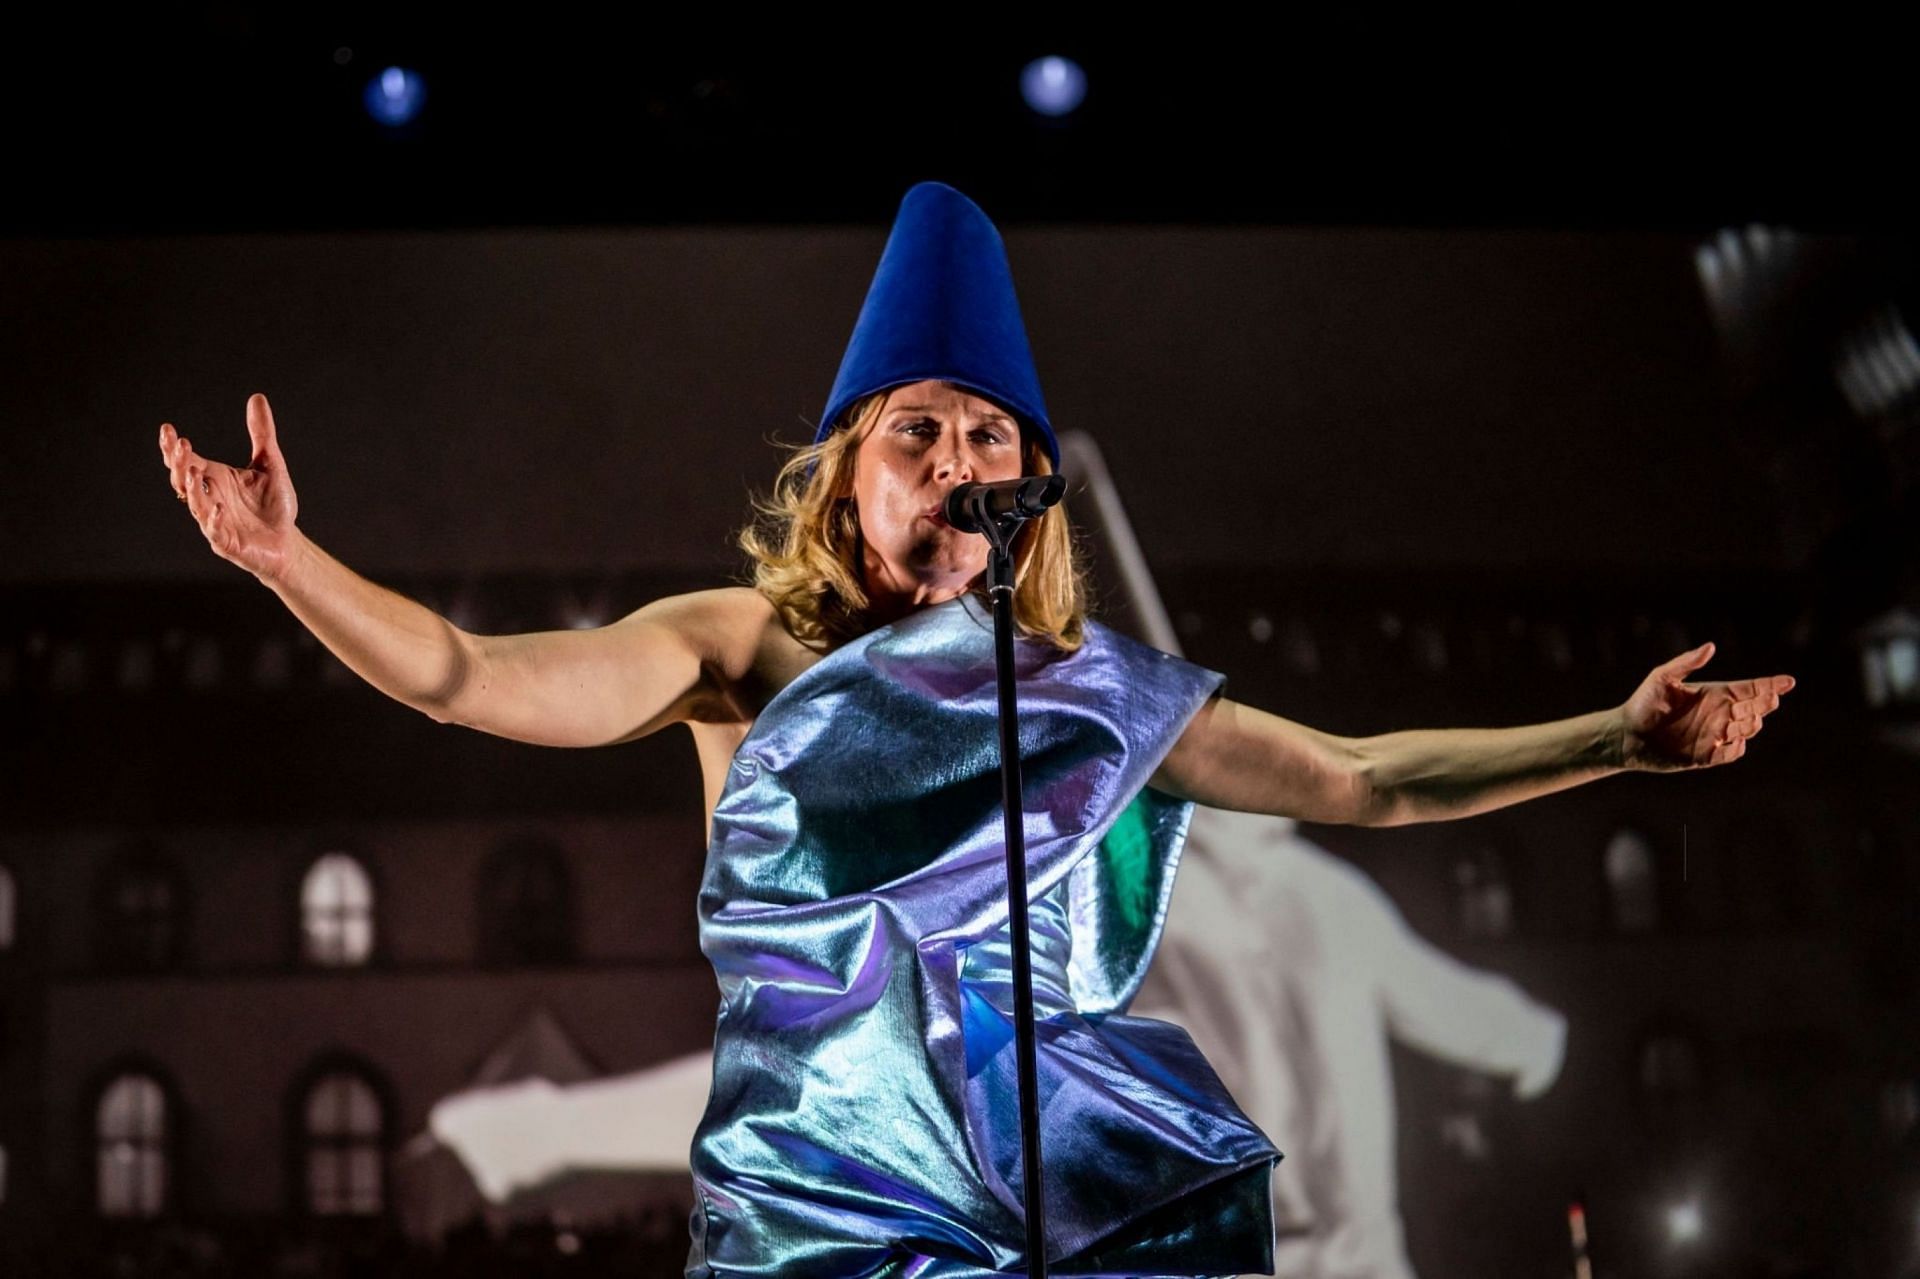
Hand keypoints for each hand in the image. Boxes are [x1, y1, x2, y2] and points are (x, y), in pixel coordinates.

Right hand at [159, 393, 299, 580]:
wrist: (286, 541)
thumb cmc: (274, 505)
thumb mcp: (269, 464)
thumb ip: (262, 433)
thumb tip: (257, 397)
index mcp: (215, 478)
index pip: (187, 460)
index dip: (174, 447)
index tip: (168, 429)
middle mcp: (210, 498)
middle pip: (184, 480)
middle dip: (179, 464)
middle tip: (180, 446)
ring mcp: (215, 521)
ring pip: (196, 505)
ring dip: (192, 490)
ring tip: (192, 472)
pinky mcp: (227, 542)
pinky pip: (215, 532)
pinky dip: (213, 521)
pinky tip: (216, 508)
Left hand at [1619, 642, 1794, 770]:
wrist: (1626, 735)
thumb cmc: (1642, 703)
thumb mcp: (1661, 678)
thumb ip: (1686, 663)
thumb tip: (1711, 647)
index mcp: (1713, 693)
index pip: (1750, 688)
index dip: (1771, 685)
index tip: (1789, 681)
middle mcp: (1719, 713)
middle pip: (1755, 708)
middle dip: (1763, 704)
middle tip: (1763, 701)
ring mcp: (1715, 734)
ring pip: (1748, 730)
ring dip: (1750, 724)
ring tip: (1741, 718)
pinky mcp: (1707, 755)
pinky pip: (1731, 753)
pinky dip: (1735, 747)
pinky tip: (1731, 741)